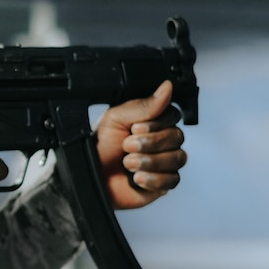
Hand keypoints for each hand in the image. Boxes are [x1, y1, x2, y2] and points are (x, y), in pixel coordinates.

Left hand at [94, 80, 186, 209]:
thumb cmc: (101, 146)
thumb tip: (167, 87)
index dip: (156, 124)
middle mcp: (163, 140)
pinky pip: (172, 179)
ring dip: (149, 161)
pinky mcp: (164, 182)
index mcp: (153, 121)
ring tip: (127, 163)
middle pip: (177, 137)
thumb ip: (144, 105)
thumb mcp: (116, 119)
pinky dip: (152, 179)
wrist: (91, 175)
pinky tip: (136, 178)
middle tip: (126, 146)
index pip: (173, 115)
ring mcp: (165, 161)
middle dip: (149, 143)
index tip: (134, 128)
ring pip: (177, 158)